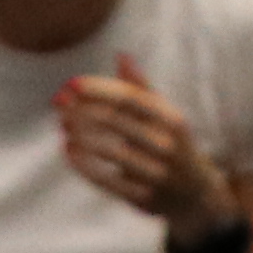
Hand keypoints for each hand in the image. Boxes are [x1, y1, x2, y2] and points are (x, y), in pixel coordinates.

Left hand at [53, 53, 238, 235]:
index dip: (100, 90)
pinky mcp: (141, 197)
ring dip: (81, 135)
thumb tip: (121, 55)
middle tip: (57, 100)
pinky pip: (107, 180)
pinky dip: (85, 165)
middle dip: (83, 110)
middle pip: (117, 123)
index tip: (72, 83)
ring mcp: (155, 173)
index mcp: (172, 119)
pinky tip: (67, 149)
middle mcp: (166, 145)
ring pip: (111, 152)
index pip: (131, 99)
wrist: (195, 194)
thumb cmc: (171, 144)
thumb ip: (142, 89)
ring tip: (61, 122)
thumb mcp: (165, 116)